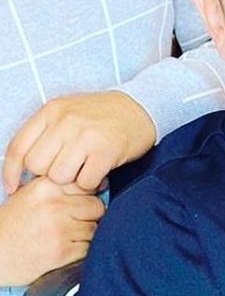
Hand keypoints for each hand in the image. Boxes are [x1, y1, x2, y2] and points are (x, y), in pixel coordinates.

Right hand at [0, 176, 104, 285]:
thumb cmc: (11, 227)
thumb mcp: (30, 196)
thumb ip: (59, 189)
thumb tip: (100, 185)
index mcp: (45, 187)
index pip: (85, 183)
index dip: (86, 195)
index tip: (80, 204)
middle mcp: (54, 205)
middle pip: (97, 206)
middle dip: (90, 216)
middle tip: (74, 224)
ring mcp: (59, 229)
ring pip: (94, 228)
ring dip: (85, 235)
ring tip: (64, 237)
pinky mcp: (63, 251)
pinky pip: (88, 248)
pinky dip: (80, 251)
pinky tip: (62, 249)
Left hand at [3, 91, 155, 193]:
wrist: (141, 108)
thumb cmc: (102, 115)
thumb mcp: (68, 113)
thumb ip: (47, 133)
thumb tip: (25, 167)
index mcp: (51, 111)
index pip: (18, 147)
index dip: (11, 172)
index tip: (12, 187)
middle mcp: (65, 121)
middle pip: (38, 166)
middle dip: (49, 174)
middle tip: (67, 171)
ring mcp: (86, 136)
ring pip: (60, 177)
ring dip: (72, 181)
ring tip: (84, 171)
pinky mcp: (106, 151)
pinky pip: (86, 182)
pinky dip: (92, 184)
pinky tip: (99, 174)